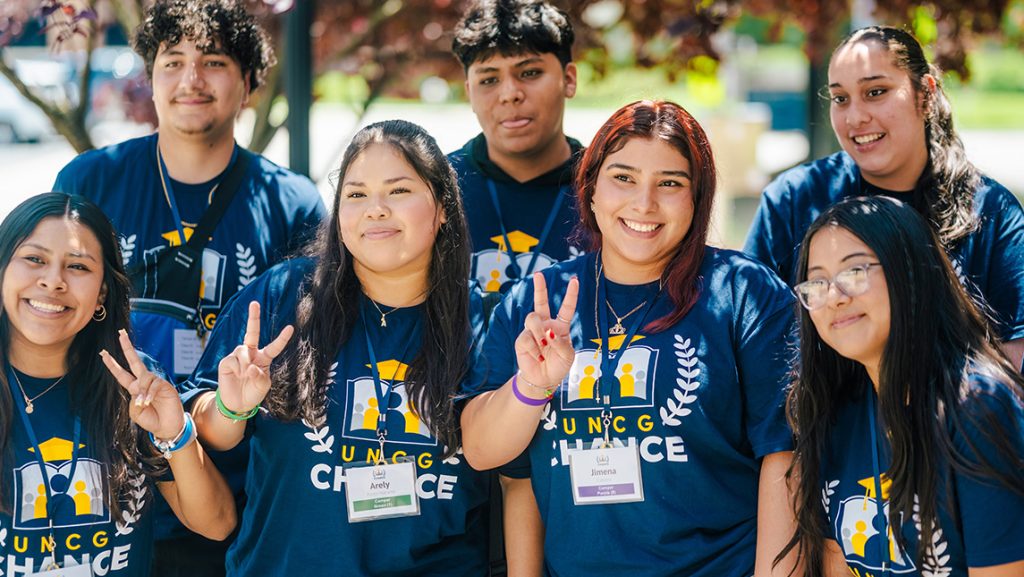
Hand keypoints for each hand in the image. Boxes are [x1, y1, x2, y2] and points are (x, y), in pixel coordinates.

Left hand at [101, 329, 184, 438]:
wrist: (167, 428)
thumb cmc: (151, 420)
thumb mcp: (136, 413)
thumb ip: (134, 401)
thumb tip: (140, 391)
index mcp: (134, 389)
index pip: (121, 374)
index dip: (112, 364)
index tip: (103, 354)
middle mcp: (144, 383)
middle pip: (134, 361)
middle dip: (127, 347)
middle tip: (120, 333)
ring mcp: (155, 383)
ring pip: (144, 377)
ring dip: (142, 391)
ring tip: (143, 404)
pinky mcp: (165, 385)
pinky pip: (154, 384)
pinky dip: (149, 394)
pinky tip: (148, 401)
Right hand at [217, 301, 293, 414]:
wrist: (238, 403)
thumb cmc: (253, 393)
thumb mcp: (263, 386)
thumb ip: (260, 376)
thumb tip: (250, 367)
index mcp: (264, 358)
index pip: (274, 347)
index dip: (282, 338)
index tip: (290, 327)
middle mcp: (251, 353)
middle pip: (252, 332)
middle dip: (253, 317)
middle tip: (254, 303)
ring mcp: (238, 356)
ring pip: (242, 350)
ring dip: (245, 363)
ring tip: (245, 375)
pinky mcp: (226, 361)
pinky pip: (233, 359)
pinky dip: (237, 367)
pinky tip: (236, 374)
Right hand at [515, 273, 578, 389]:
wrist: (543, 380)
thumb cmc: (558, 366)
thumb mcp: (568, 356)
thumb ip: (561, 343)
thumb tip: (548, 333)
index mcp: (560, 326)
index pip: (566, 307)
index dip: (570, 294)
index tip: (574, 280)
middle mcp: (546, 324)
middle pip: (541, 302)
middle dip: (539, 287)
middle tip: (538, 274)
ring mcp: (532, 331)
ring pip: (533, 318)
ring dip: (539, 332)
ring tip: (543, 346)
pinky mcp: (522, 340)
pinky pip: (526, 337)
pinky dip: (534, 349)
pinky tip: (537, 356)